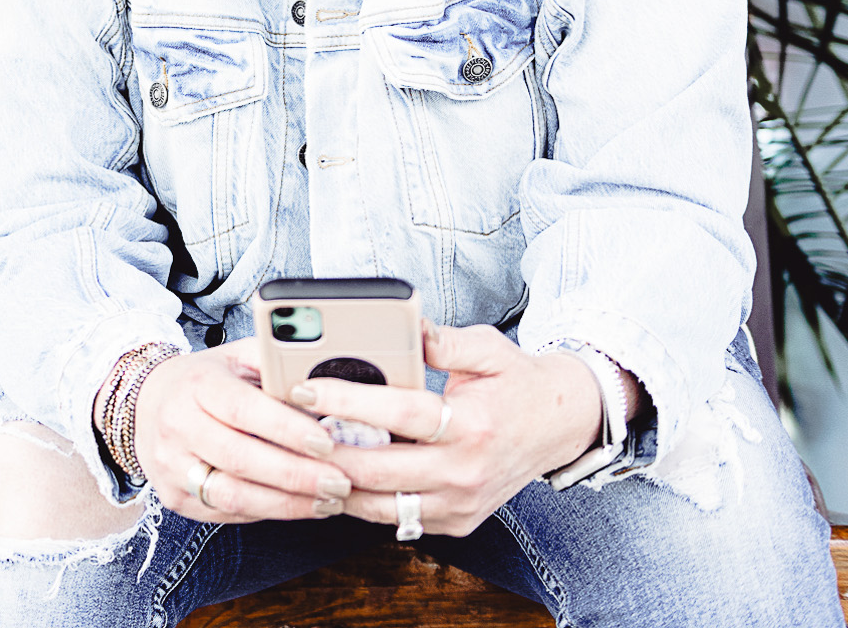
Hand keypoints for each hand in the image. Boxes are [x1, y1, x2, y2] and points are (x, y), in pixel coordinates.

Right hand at [124, 339, 353, 523]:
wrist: (147, 403)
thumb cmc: (206, 380)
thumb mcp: (237, 357)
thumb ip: (277, 364)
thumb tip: (326, 386)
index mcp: (196, 385)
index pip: (242, 410)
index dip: (286, 429)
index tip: (326, 442)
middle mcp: (178, 426)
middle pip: (240, 458)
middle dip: (296, 475)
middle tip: (340, 481)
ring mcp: (172, 466)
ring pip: (233, 496)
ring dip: (287, 504)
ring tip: (328, 501)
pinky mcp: (174, 497)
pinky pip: (227, 513)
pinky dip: (268, 512)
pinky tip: (300, 506)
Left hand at [304, 322, 604, 536]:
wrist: (562, 427)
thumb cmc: (517, 382)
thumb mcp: (488, 348)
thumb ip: (444, 339)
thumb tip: (405, 325)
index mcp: (473, 424)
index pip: (399, 414)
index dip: (347, 402)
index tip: (304, 389)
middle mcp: (466, 471)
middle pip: (379, 469)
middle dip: (324, 450)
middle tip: (285, 427)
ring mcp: (461, 504)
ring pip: (381, 504)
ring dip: (335, 482)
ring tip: (298, 454)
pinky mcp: (456, 522)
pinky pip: (396, 518)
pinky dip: (361, 500)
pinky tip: (333, 477)